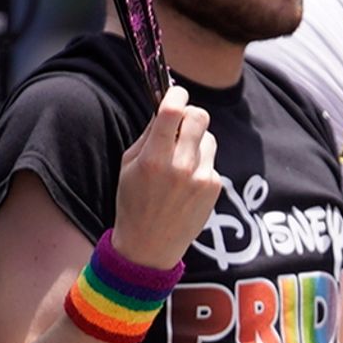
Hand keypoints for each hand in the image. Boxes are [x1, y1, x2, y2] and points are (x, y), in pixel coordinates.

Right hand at [109, 86, 219, 265]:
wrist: (150, 248)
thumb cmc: (134, 203)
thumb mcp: (128, 165)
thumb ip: (149, 135)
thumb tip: (166, 108)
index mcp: (154, 159)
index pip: (172, 112)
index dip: (176, 95)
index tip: (175, 94)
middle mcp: (180, 167)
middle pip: (199, 117)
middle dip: (190, 113)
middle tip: (181, 121)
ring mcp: (201, 178)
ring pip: (208, 137)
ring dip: (196, 140)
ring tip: (180, 159)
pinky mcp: (214, 188)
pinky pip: (211, 160)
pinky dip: (200, 163)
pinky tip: (187, 182)